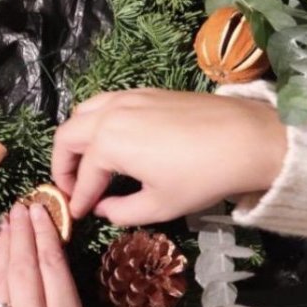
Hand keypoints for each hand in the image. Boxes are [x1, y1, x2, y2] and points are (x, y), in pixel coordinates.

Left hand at [0, 203, 85, 306]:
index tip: (39, 209)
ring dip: (2, 248)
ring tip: (6, 223)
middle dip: (22, 233)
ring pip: (1, 280)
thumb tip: (51, 263)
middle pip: (24, 266)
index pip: (52, 264)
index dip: (44, 233)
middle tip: (20, 207)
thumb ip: (67, 304)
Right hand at [52, 88, 287, 225]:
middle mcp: (110, 114)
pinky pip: (106, 101)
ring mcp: (128, 97)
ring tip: (87, 162)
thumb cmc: (200, 177)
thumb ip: (122, 211)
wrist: (243, 138)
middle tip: (71, 187)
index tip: (77, 215)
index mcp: (108, 143)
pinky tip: (111, 139)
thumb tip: (102, 209)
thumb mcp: (159, 206)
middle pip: (68, 135)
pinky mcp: (146, 91)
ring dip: (77, 137)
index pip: (83, 178)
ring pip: (84, 111)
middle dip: (63, 164)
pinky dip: (96, 120)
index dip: (78, 200)